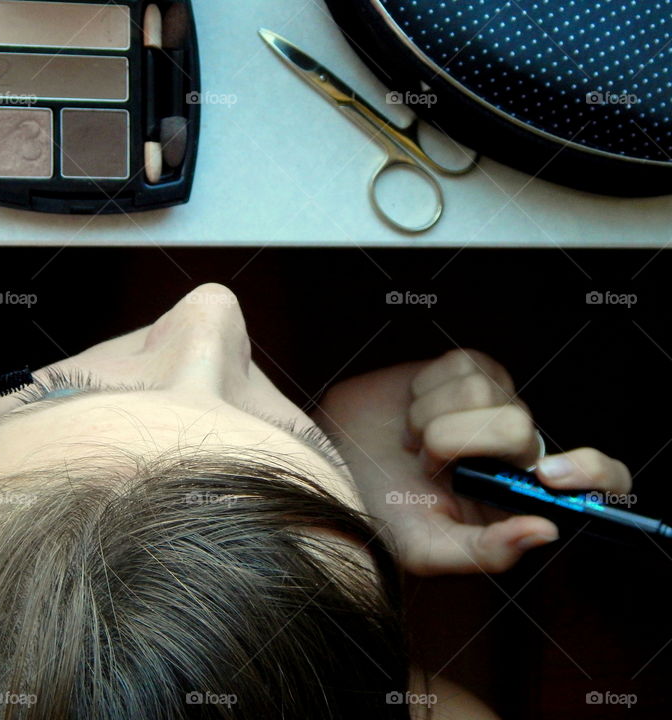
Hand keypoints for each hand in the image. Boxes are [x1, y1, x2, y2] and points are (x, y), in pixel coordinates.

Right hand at [315, 349, 630, 575]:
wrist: (333, 463)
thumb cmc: (381, 510)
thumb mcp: (427, 550)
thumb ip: (485, 553)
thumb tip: (545, 531)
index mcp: (520, 495)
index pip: (599, 480)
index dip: (590, 472)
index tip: (548, 478)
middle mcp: (516, 449)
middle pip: (520, 426)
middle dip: (458, 443)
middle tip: (427, 462)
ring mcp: (493, 404)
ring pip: (485, 390)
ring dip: (431, 417)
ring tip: (413, 440)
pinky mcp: (465, 371)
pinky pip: (462, 364)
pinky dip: (425, 389)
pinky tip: (411, 409)